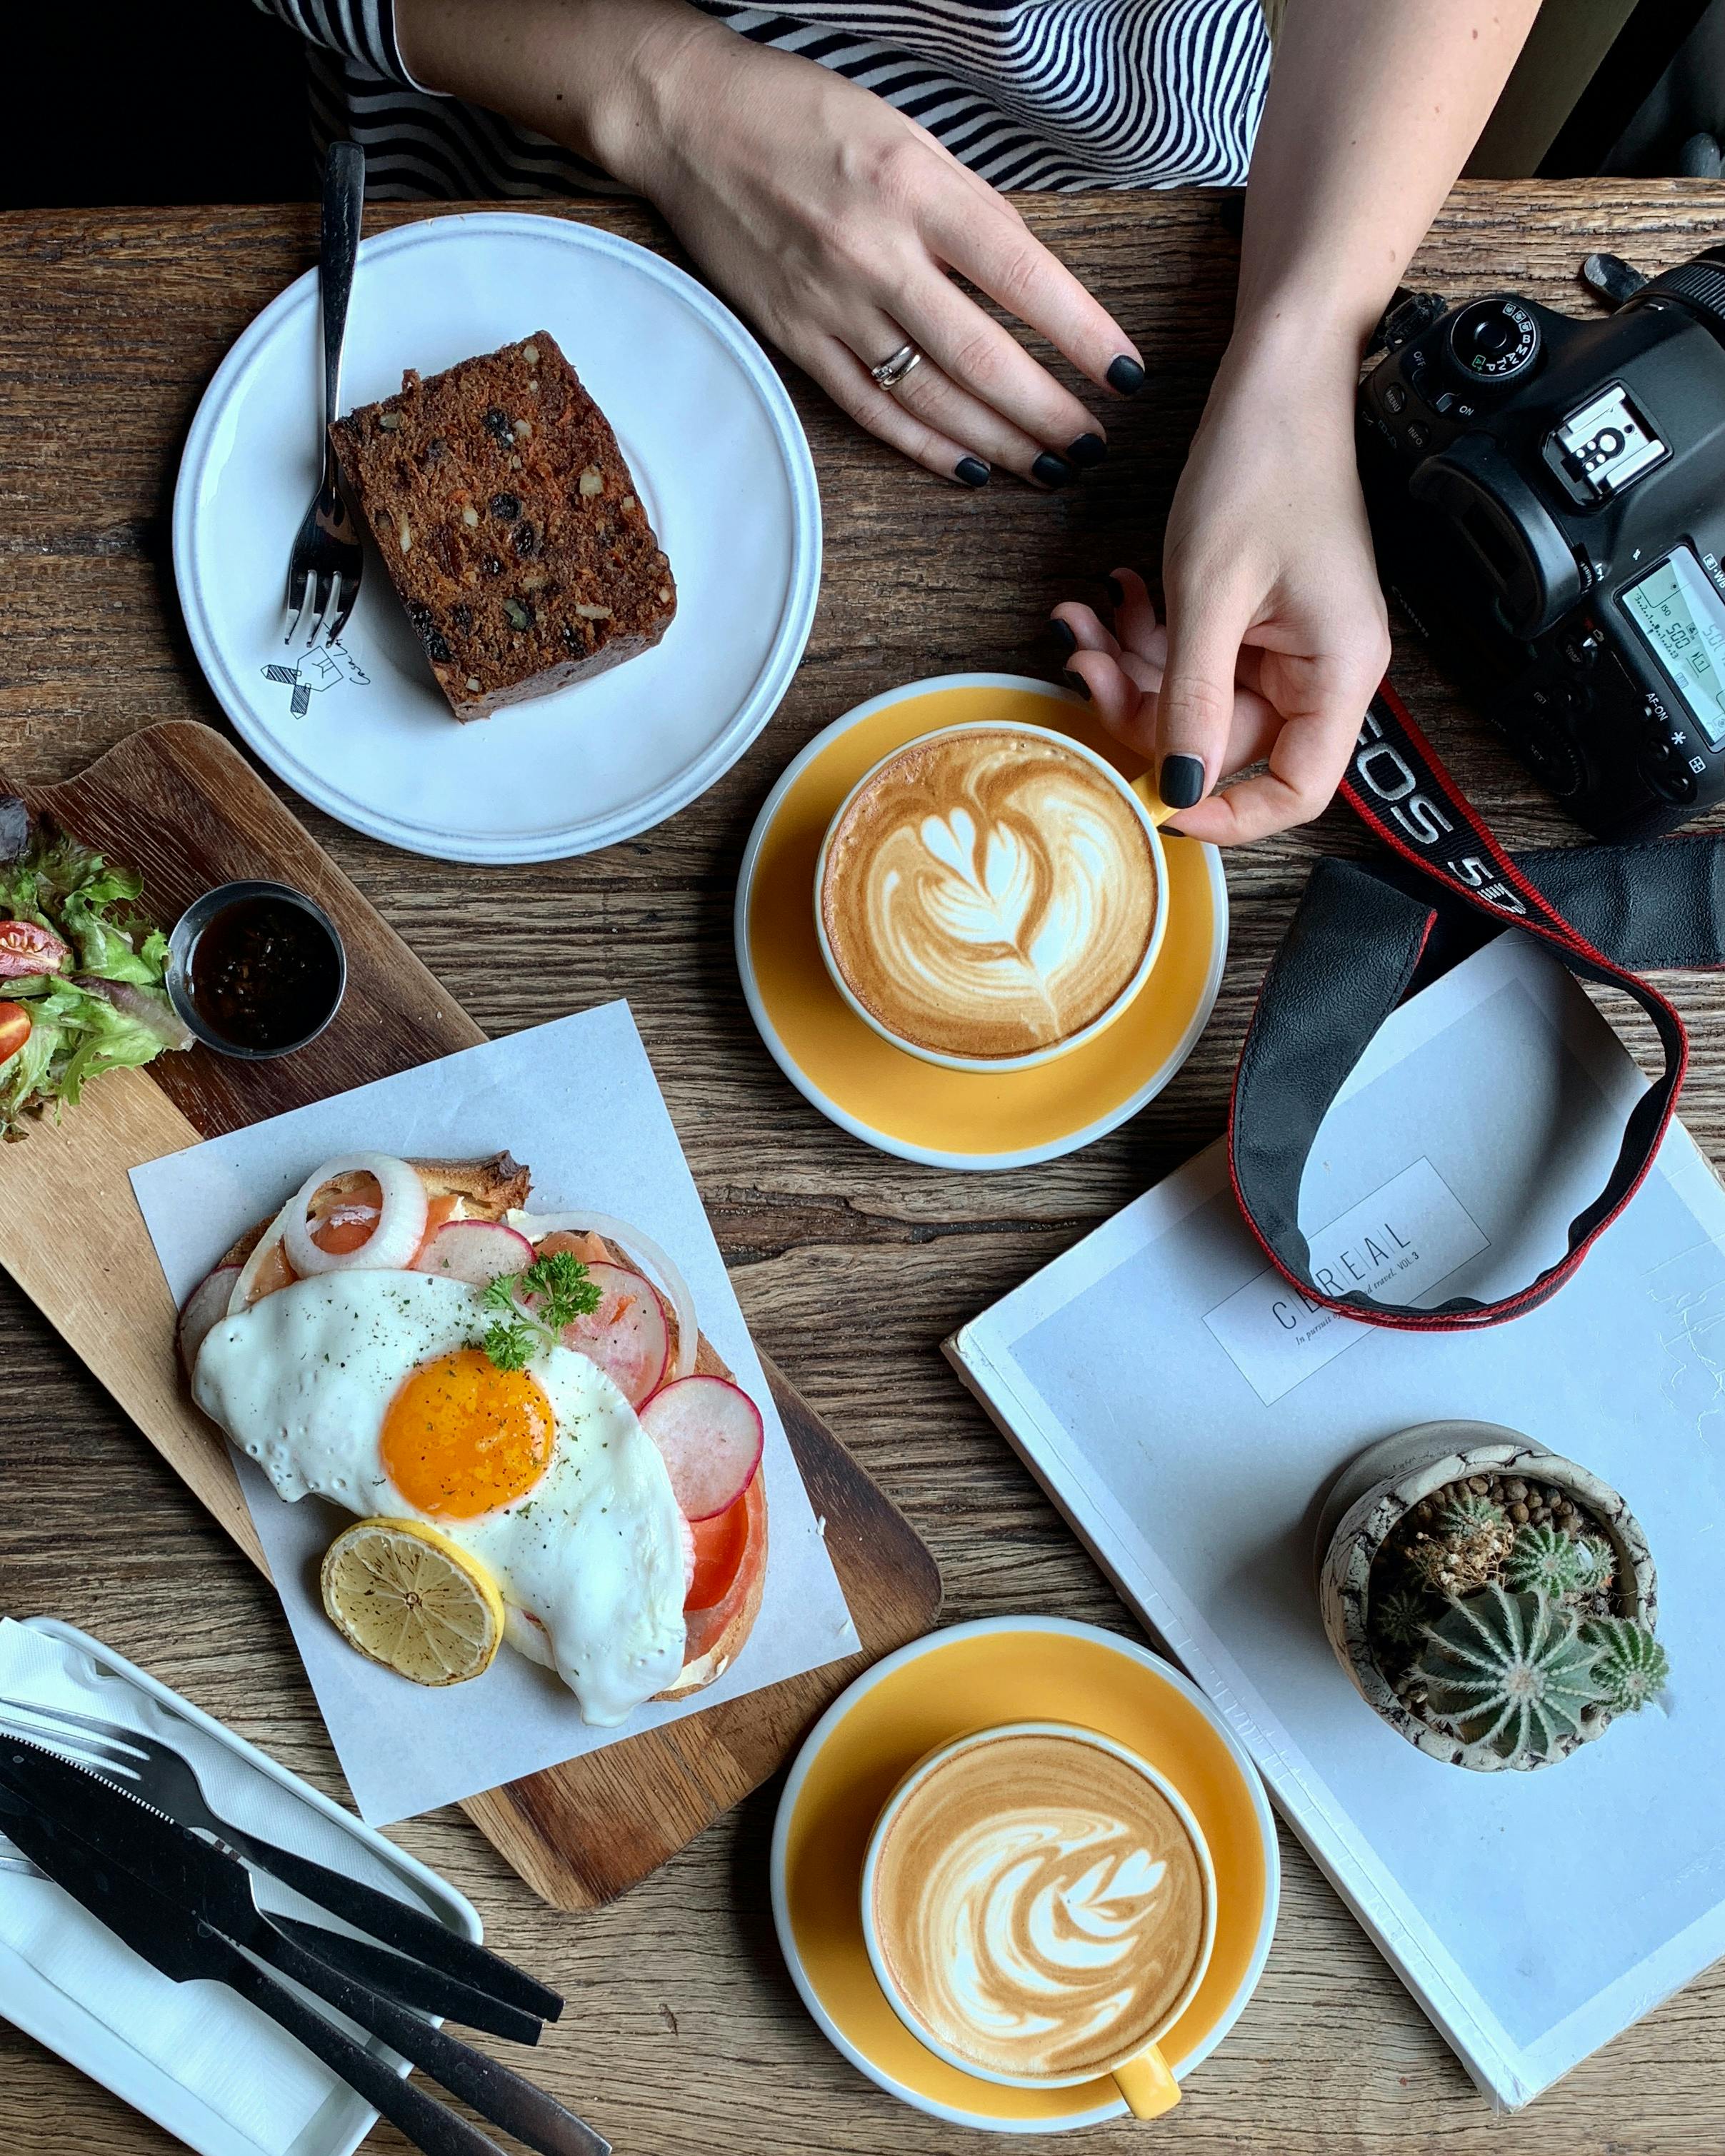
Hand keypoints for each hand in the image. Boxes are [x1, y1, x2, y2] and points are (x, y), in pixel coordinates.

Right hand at [603, 16, 1143, 486]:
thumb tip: (1033, 283)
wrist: (690, 122)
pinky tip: (972, 468)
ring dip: (1000, 441)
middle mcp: (875, 253)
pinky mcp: (796, 338)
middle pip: (983, 357)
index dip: (1083, 335)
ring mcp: (832, 304)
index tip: (1126, 375)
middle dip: (1049, 412)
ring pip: (932, 396)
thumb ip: (967, 208)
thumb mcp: (905, 135)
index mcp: (915, 187)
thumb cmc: (805, 116)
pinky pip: (872, 409)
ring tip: (1051, 467)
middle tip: (1095, 444)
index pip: (1022, 277)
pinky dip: (927, 446)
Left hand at [1054, 329, 1389, 840]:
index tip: (1155, 804)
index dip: (1227, 813)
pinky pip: (1196, 656)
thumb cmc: (1262, 465)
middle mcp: (1323, 668)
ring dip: (1134, 668)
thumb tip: (1179, 791)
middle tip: (1086, 666)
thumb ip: (1192, 701)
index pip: (1296, 789)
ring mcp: (1288, 643)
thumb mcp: (1209, 594)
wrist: (1279, 376)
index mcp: (1339, 672)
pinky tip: (1114, 597)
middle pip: (1226, 743)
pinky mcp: (1256, 617)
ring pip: (1197, 699)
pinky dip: (1149, 636)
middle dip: (1147, 712)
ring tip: (1086, 622)